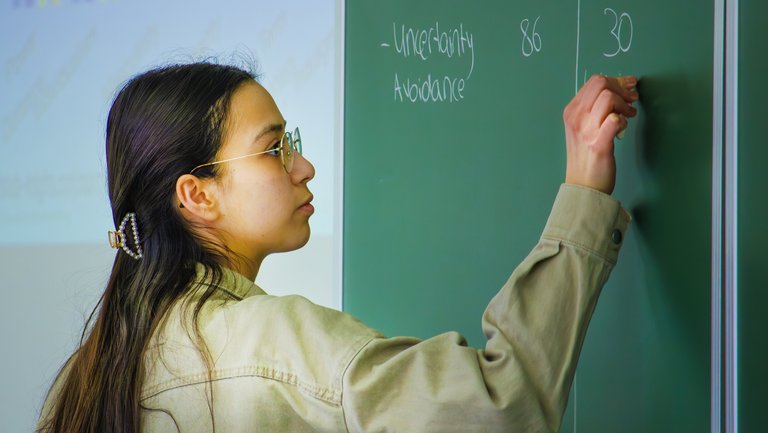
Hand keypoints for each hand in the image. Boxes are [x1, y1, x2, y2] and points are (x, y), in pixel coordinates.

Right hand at [563, 75, 638, 194]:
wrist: (583, 185)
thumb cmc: (586, 157)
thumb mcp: (582, 127)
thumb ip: (594, 109)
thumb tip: (617, 90)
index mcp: (572, 111)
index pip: (594, 82)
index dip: (615, 80)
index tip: (628, 86)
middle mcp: (576, 118)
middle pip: (601, 84)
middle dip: (621, 88)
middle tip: (631, 100)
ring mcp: (586, 131)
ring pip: (608, 98)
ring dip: (623, 104)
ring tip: (628, 115)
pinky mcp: (598, 144)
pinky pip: (614, 120)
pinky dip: (622, 120)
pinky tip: (623, 127)